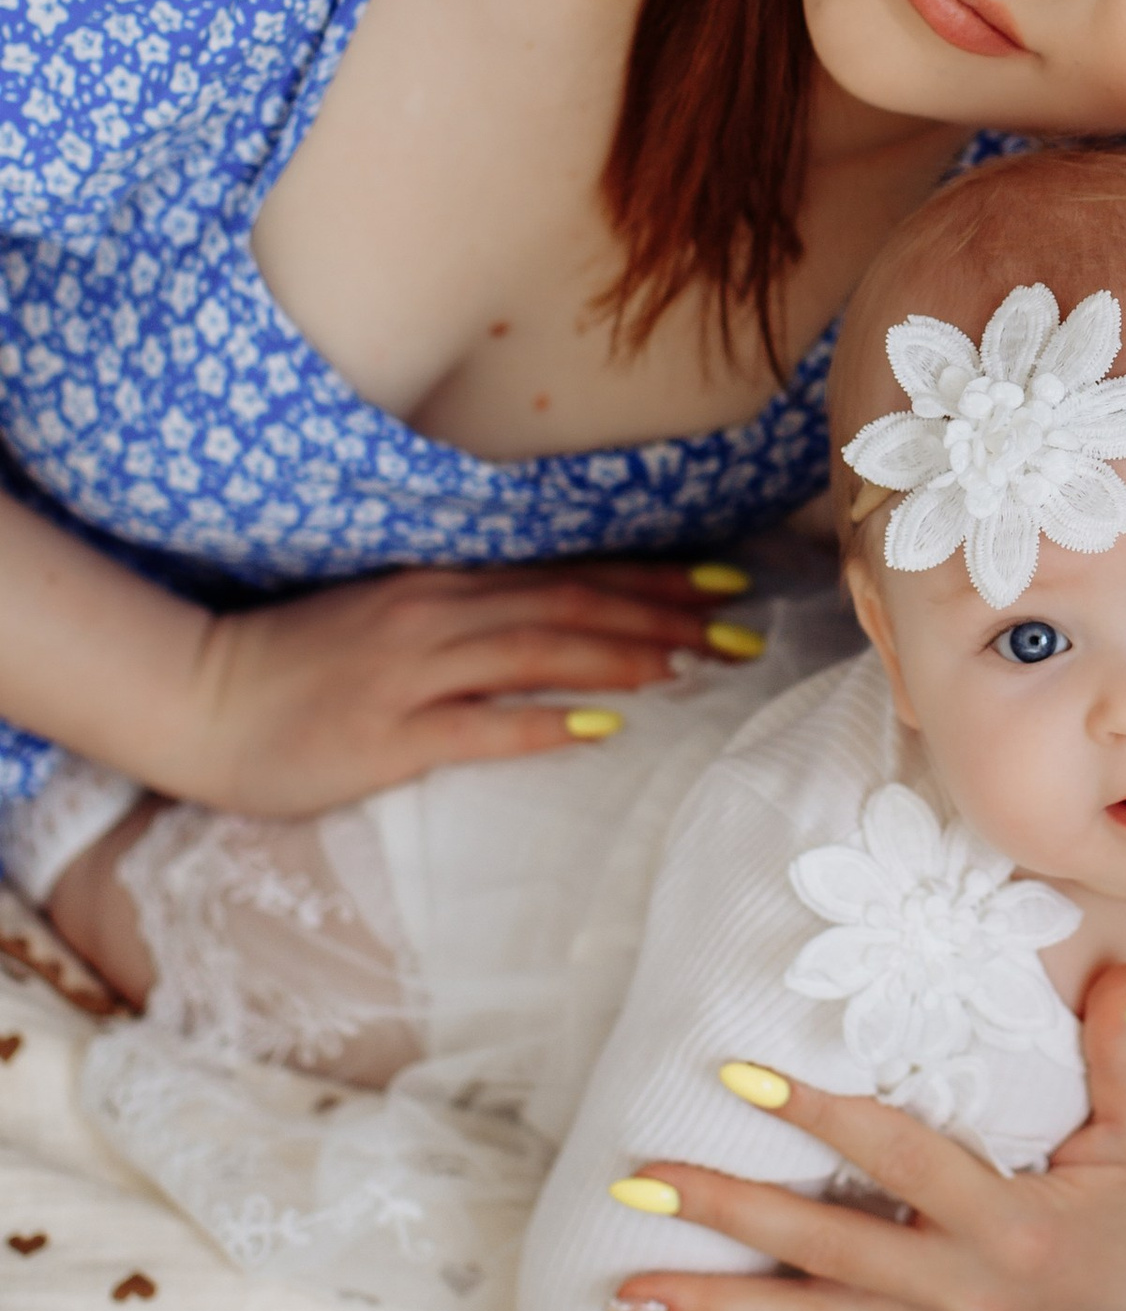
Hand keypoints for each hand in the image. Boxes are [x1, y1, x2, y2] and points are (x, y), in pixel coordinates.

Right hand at [169, 559, 730, 814]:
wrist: (199, 697)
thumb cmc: (298, 667)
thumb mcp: (391, 622)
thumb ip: (469, 619)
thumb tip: (560, 626)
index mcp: (443, 587)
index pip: (568, 575)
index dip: (651, 580)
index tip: (724, 585)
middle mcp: (436, 615)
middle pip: (571, 606)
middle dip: (664, 615)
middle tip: (742, 630)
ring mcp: (411, 673)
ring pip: (537, 650)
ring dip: (623, 655)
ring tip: (694, 664)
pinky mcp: (385, 735)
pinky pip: (479, 725)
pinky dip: (544, 721)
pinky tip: (602, 728)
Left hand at [605, 963, 1125, 1310]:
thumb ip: (1125, 1045)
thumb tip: (1112, 965)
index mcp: (1017, 1228)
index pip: (898, 1163)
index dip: (820, 1117)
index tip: (741, 1076)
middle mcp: (967, 1290)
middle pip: (825, 1253)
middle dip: (727, 1217)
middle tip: (638, 1182)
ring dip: (717, 1307)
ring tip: (630, 1296)